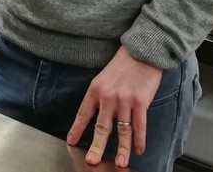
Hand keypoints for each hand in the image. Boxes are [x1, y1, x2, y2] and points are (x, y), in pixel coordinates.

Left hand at [65, 48, 161, 167]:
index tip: (71, 141)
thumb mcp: (103, 77)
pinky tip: (138, 149)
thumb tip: (96, 115)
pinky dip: (139, 140)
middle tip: (92, 160)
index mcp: (95, 89)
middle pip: (102, 127)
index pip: (83, 114)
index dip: (77, 129)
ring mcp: (125, 100)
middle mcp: (108, 96)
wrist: (141, 51)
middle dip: (97, 147)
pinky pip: (139, 125)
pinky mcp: (140, 101)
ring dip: (122, 149)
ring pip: (122, 130)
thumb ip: (99, 95)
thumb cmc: (123, 64)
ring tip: (120, 163)